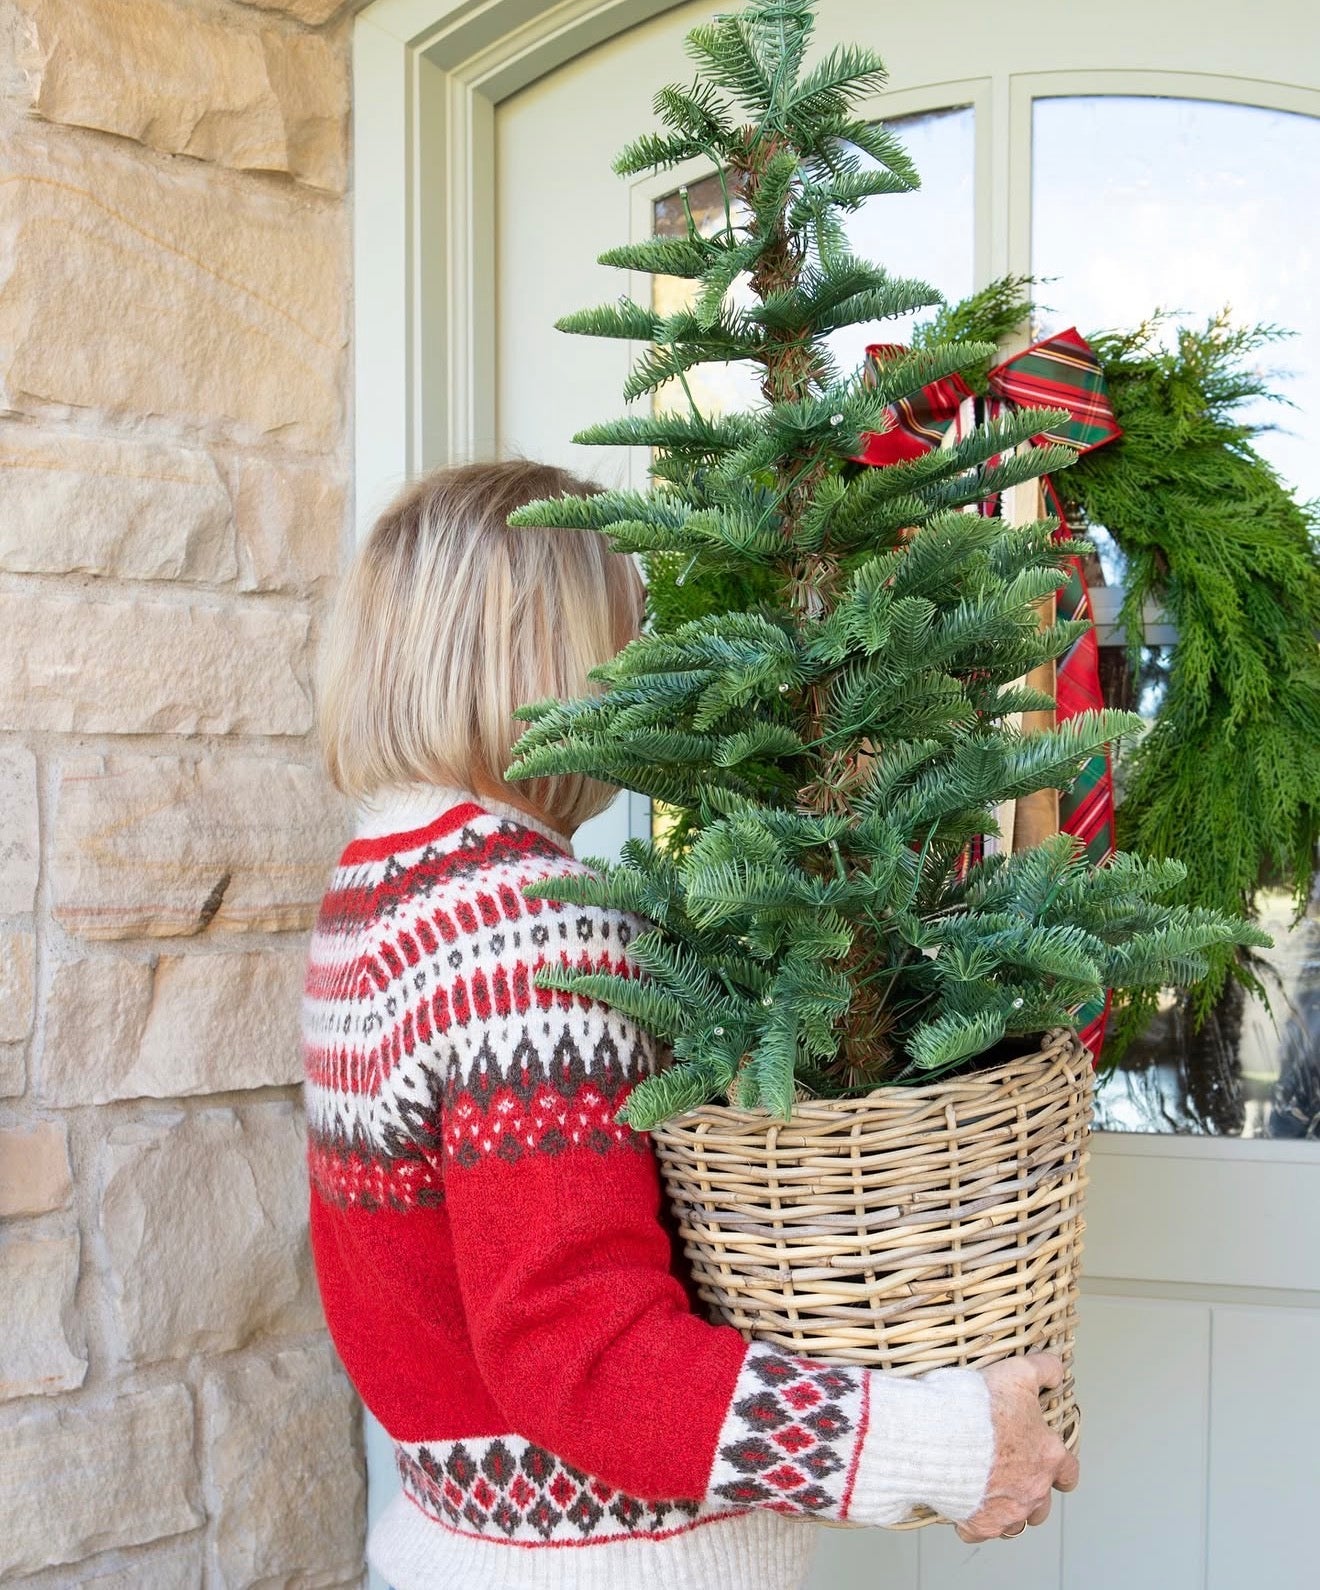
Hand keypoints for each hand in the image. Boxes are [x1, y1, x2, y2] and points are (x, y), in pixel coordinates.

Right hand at [954, 1354, 1079, 1543]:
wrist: (939, 1434)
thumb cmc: (979, 1406)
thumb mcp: (1018, 1372)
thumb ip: (1044, 1369)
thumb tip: (1058, 1370)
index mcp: (1048, 1456)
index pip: (1069, 1473)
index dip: (1061, 1470)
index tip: (1052, 1467)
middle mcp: (1033, 1490)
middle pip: (1042, 1507)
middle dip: (1031, 1495)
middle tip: (1012, 1478)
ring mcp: (1006, 1511)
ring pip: (1015, 1523)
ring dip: (1006, 1510)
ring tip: (989, 1492)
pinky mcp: (978, 1524)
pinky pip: (980, 1531)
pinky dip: (973, 1520)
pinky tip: (962, 1502)